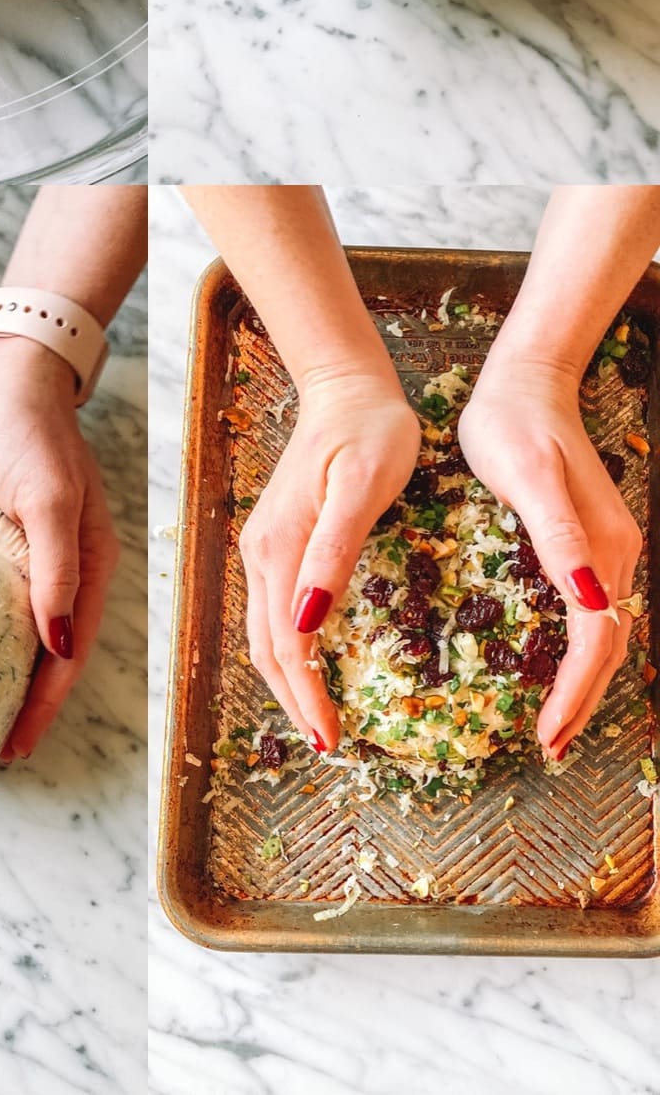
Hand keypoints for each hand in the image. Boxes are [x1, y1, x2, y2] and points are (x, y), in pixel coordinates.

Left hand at [0, 339, 118, 761]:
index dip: (47, 704)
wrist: (6, 375)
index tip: (15, 745)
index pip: (70, 652)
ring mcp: (31, 553)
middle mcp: (66, 566)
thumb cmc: (29, 430)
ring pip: (16, 631)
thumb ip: (55, 568)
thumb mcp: (46, 498)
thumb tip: (60, 646)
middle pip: (48, 653)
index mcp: (91, 563)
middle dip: (25, 704)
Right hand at [239, 373, 420, 748]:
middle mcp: (262, 553)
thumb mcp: (362, 489)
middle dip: (293, 702)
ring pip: (266, 632)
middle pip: (266, 647)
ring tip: (322, 717)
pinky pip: (274, 609)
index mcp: (280, 547)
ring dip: (289, 680)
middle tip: (331, 746)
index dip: (305, 697)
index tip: (333, 741)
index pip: (285, 644)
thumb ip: (333, 554)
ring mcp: (264, 545)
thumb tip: (307, 622)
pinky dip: (290, 648)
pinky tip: (315, 660)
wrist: (347, 385)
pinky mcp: (276, 538)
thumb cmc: (368, 431)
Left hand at [458, 357, 641, 758]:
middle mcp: (615, 553)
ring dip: (585, 682)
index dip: (576, 694)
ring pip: (604, 633)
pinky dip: (582, 650)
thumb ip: (560, 535)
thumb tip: (590, 597)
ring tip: (556, 724)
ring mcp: (607, 547)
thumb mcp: (528, 476)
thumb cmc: (513, 424)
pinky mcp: (589, 539)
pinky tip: (558, 666)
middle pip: (608, 647)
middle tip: (550, 747)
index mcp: (602, 547)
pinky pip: (593, 611)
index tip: (548, 735)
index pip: (597, 641)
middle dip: (583, 702)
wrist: (526, 381)